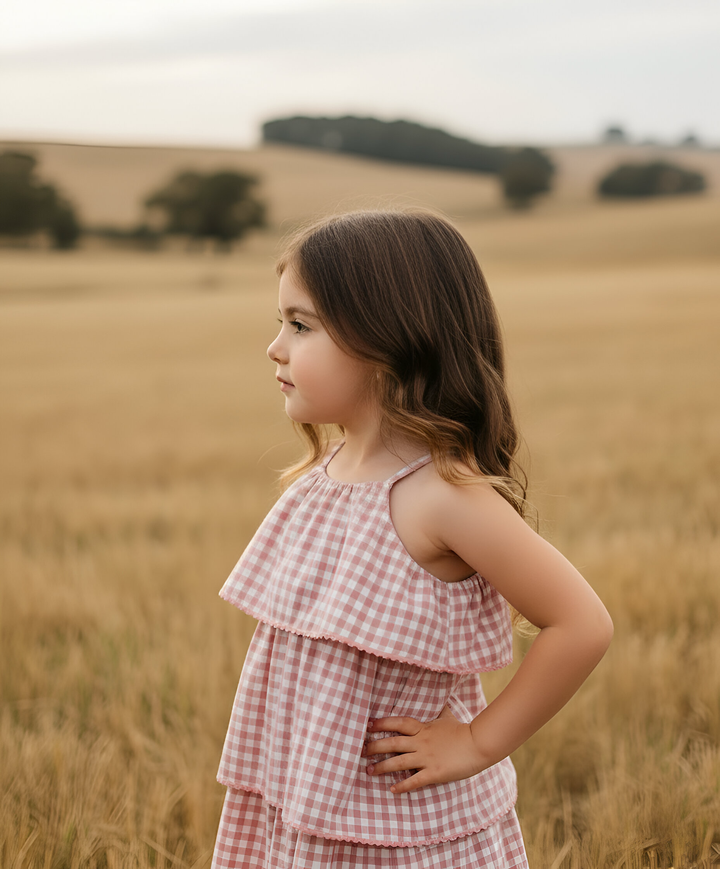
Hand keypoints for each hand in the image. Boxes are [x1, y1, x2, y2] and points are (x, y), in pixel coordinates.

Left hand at [363, 706, 490, 793]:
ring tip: (369, 771)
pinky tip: (392, 789)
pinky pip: (414, 780)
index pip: (398, 723)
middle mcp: (421, 742)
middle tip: (361, 751)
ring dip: (382, 767)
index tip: (368, 725)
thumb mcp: (447, 717)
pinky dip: (402, 785)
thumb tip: (440, 700)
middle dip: (375, 746)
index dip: (382, 724)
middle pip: (393, 743)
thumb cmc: (462, 730)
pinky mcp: (434, 772)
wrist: (478, 744)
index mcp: (423, 728)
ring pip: (399, 762)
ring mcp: (427, 757)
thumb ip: (439, 710)